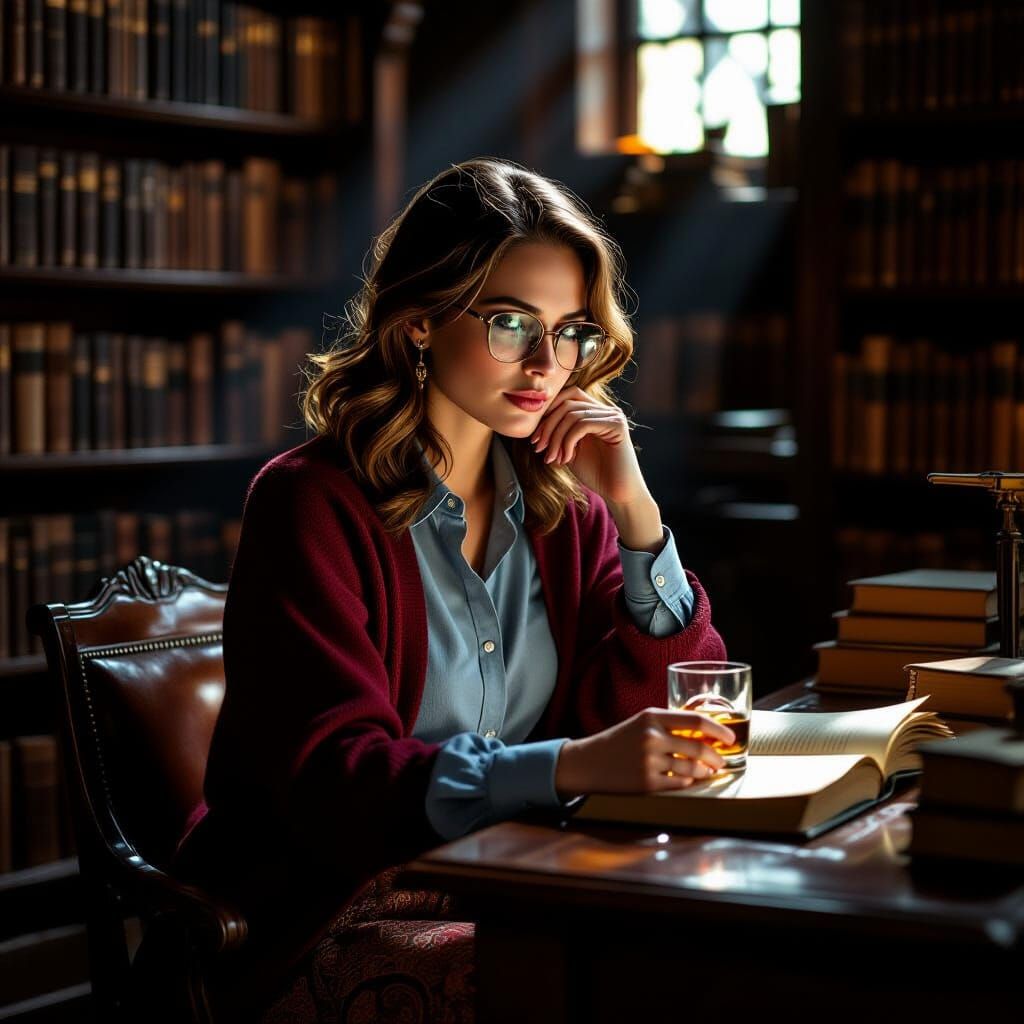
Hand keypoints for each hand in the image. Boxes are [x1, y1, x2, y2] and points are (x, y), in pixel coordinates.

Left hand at [530, 385, 646, 505]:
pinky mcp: (617, 425)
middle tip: (538, 447)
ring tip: (552, 458)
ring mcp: (613, 416)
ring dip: (556, 438)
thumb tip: (534, 421)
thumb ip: (558, 432)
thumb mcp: (569, 449)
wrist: (617, 493)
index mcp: (595, 412)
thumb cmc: (594, 473)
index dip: (548, 412)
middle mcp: (606, 409)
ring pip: (572, 414)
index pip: (568, 395)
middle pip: (567, 403)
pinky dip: (568, 442)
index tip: (535, 438)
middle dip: (547, 426)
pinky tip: (566, 459)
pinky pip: (583, 424)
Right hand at [553, 707, 736, 800]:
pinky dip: (688, 783)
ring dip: (705, 772)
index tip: (730, 737)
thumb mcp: (642, 723)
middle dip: (716, 756)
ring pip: (692, 769)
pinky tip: (688, 781)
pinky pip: (679, 784)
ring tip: (707, 772)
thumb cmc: (619, 741)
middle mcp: (652, 737)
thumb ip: (669, 725)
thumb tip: (706, 735)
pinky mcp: (647, 783)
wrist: (588, 762)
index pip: (696, 720)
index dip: (719, 730)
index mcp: (652, 716)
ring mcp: (650, 761)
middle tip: (721, 760)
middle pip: (698, 747)